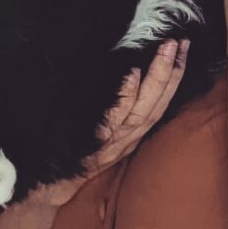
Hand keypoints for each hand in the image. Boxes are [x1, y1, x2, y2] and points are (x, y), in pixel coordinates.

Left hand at [21, 38, 188, 207]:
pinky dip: (127, 95)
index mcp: (131, 133)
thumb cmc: (71, 152)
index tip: (182, 48)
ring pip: (144, 109)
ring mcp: (114, 143)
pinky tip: (133, 73)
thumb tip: (124, 66)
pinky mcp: (96, 145)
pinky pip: (115, 119)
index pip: (160, 102)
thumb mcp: (98, 128)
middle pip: (157, 104)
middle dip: (172, 72)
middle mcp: (128, 139)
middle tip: (180, 41)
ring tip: (165, 48)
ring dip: (158, 77)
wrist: (44, 187)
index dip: (174, 75)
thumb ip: (115, 105)